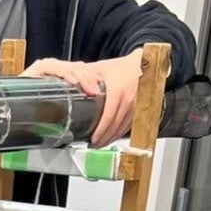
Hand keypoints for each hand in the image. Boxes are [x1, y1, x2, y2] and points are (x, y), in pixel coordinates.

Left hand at [23, 49, 142, 145]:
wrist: (140, 64)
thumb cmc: (119, 67)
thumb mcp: (101, 69)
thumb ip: (86, 78)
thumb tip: (70, 85)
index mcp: (117, 92)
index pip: (107, 118)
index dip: (99, 132)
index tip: (92, 140)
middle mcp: (128, 101)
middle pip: (114, 127)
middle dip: (103, 139)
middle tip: (92, 145)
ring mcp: (135, 107)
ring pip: (121, 129)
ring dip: (110, 139)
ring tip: (99, 144)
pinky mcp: (139, 110)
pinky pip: (128, 127)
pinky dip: (118, 134)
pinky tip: (110, 137)